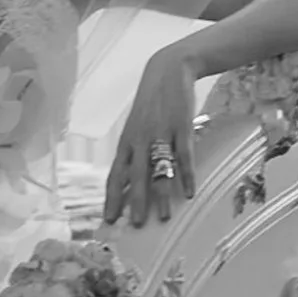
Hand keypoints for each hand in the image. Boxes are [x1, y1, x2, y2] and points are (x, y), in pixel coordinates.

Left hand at [107, 46, 198, 228]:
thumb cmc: (150, 104)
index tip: (109, 218)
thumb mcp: (135, 127)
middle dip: (135, 202)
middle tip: (137, 225)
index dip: (112, 197)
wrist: (168, 71)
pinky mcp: (180, 127)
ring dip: (161, 195)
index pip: (115, 175)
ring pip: (159, 170)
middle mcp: (140, 140)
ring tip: (164, 217)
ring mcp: (160, 133)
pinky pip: (183, 156)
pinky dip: (186, 175)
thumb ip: (133, 153)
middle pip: (136, 176)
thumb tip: (129, 181)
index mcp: (126, 142)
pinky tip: (188, 192)